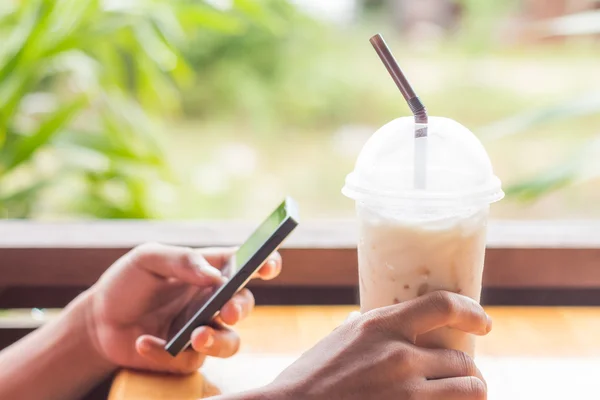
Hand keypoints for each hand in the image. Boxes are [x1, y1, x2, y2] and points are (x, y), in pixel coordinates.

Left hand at [84, 243, 280, 372]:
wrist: (98, 319)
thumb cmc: (128, 282)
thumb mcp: (148, 259)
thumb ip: (183, 260)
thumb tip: (216, 276)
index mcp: (210, 271)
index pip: (246, 265)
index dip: (265, 263)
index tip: (268, 266)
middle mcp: (213, 301)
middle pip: (243, 305)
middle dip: (239, 308)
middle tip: (225, 310)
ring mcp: (203, 330)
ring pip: (231, 342)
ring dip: (217, 341)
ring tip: (196, 337)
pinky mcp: (186, 357)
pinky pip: (190, 361)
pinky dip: (165, 353)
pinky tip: (143, 343)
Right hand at [262, 291, 490, 399]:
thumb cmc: (311, 376)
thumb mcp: (340, 338)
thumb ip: (368, 328)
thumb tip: (382, 321)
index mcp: (381, 327)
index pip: (443, 306)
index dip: (472, 311)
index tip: (483, 322)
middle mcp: (399, 357)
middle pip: (462, 359)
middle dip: (466, 368)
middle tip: (461, 372)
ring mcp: (407, 394)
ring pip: (469, 389)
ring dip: (470, 391)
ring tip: (463, 392)